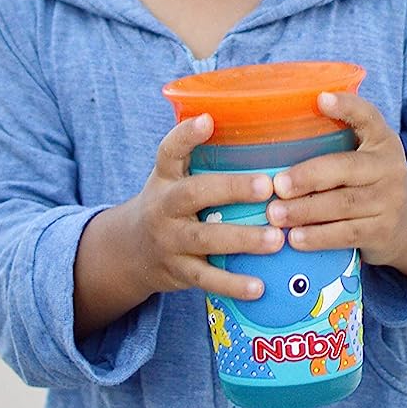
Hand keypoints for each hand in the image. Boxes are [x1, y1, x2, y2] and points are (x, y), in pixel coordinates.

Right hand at [74, 113, 282, 339]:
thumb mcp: (172, 178)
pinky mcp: (178, 271)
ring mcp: (169, 240)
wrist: (130, 251)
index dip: (186, 135)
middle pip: (193, 194)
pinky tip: (259, 287)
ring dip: (242, 239)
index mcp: (165, 177)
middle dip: (231, 190)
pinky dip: (232, 284)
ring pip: (204, 239)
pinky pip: (206, 279)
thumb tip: (252, 126)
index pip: (169, 151)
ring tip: (276, 239)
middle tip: (267, 187)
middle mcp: (163, 206)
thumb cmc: (168, 205)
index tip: (208, 120)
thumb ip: (200, 158)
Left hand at [264, 91, 406, 289]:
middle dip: (308, 177)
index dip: (346, 106)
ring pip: (344, 205)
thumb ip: (333, 137)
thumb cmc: (366, 177)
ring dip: (306, 211)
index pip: (367, 116)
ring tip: (274, 215)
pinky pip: (347, 234)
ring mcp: (389, 201)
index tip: (320, 99)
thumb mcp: (362, 151)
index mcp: (380, 139)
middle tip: (277, 185)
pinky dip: (318, 237)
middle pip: (346, 168)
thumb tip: (273, 122)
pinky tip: (294, 238)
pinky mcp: (383, 232)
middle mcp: (389, 167)